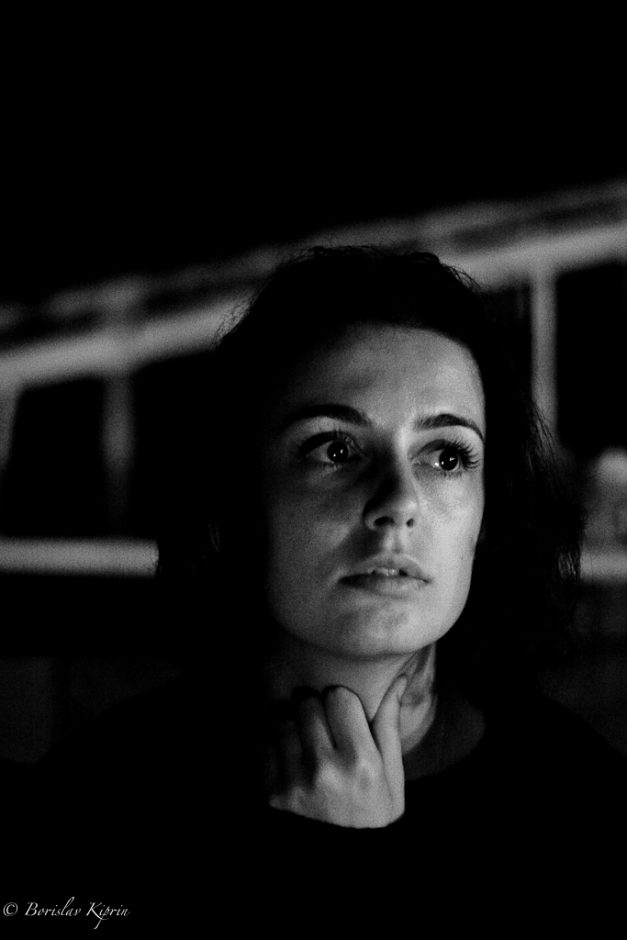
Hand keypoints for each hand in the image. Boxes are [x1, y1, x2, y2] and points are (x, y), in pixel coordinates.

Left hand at [266, 675, 406, 827]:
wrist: (344, 866)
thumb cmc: (373, 816)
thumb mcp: (392, 777)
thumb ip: (389, 725)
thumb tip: (398, 680)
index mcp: (361, 762)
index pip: (338, 697)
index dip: (341, 702)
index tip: (344, 714)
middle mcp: (325, 770)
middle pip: (306, 704)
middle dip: (314, 708)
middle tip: (321, 725)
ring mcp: (294, 782)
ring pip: (281, 721)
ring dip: (291, 724)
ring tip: (303, 739)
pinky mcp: (271, 794)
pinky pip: (262, 746)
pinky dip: (272, 745)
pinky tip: (287, 757)